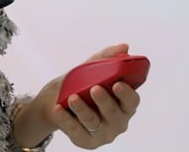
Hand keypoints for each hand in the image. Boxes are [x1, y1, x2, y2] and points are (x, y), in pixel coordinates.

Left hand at [20, 44, 140, 149]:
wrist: (56, 101)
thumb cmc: (80, 84)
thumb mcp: (91, 69)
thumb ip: (107, 58)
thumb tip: (124, 47)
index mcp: (124, 104)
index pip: (132, 101)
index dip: (127, 94)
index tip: (117, 84)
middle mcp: (118, 121)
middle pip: (115, 114)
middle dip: (105, 102)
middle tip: (95, 88)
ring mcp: (103, 133)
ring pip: (94, 122)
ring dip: (83, 109)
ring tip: (72, 97)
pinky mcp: (86, 141)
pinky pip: (77, 132)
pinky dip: (66, 120)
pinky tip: (58, 109)